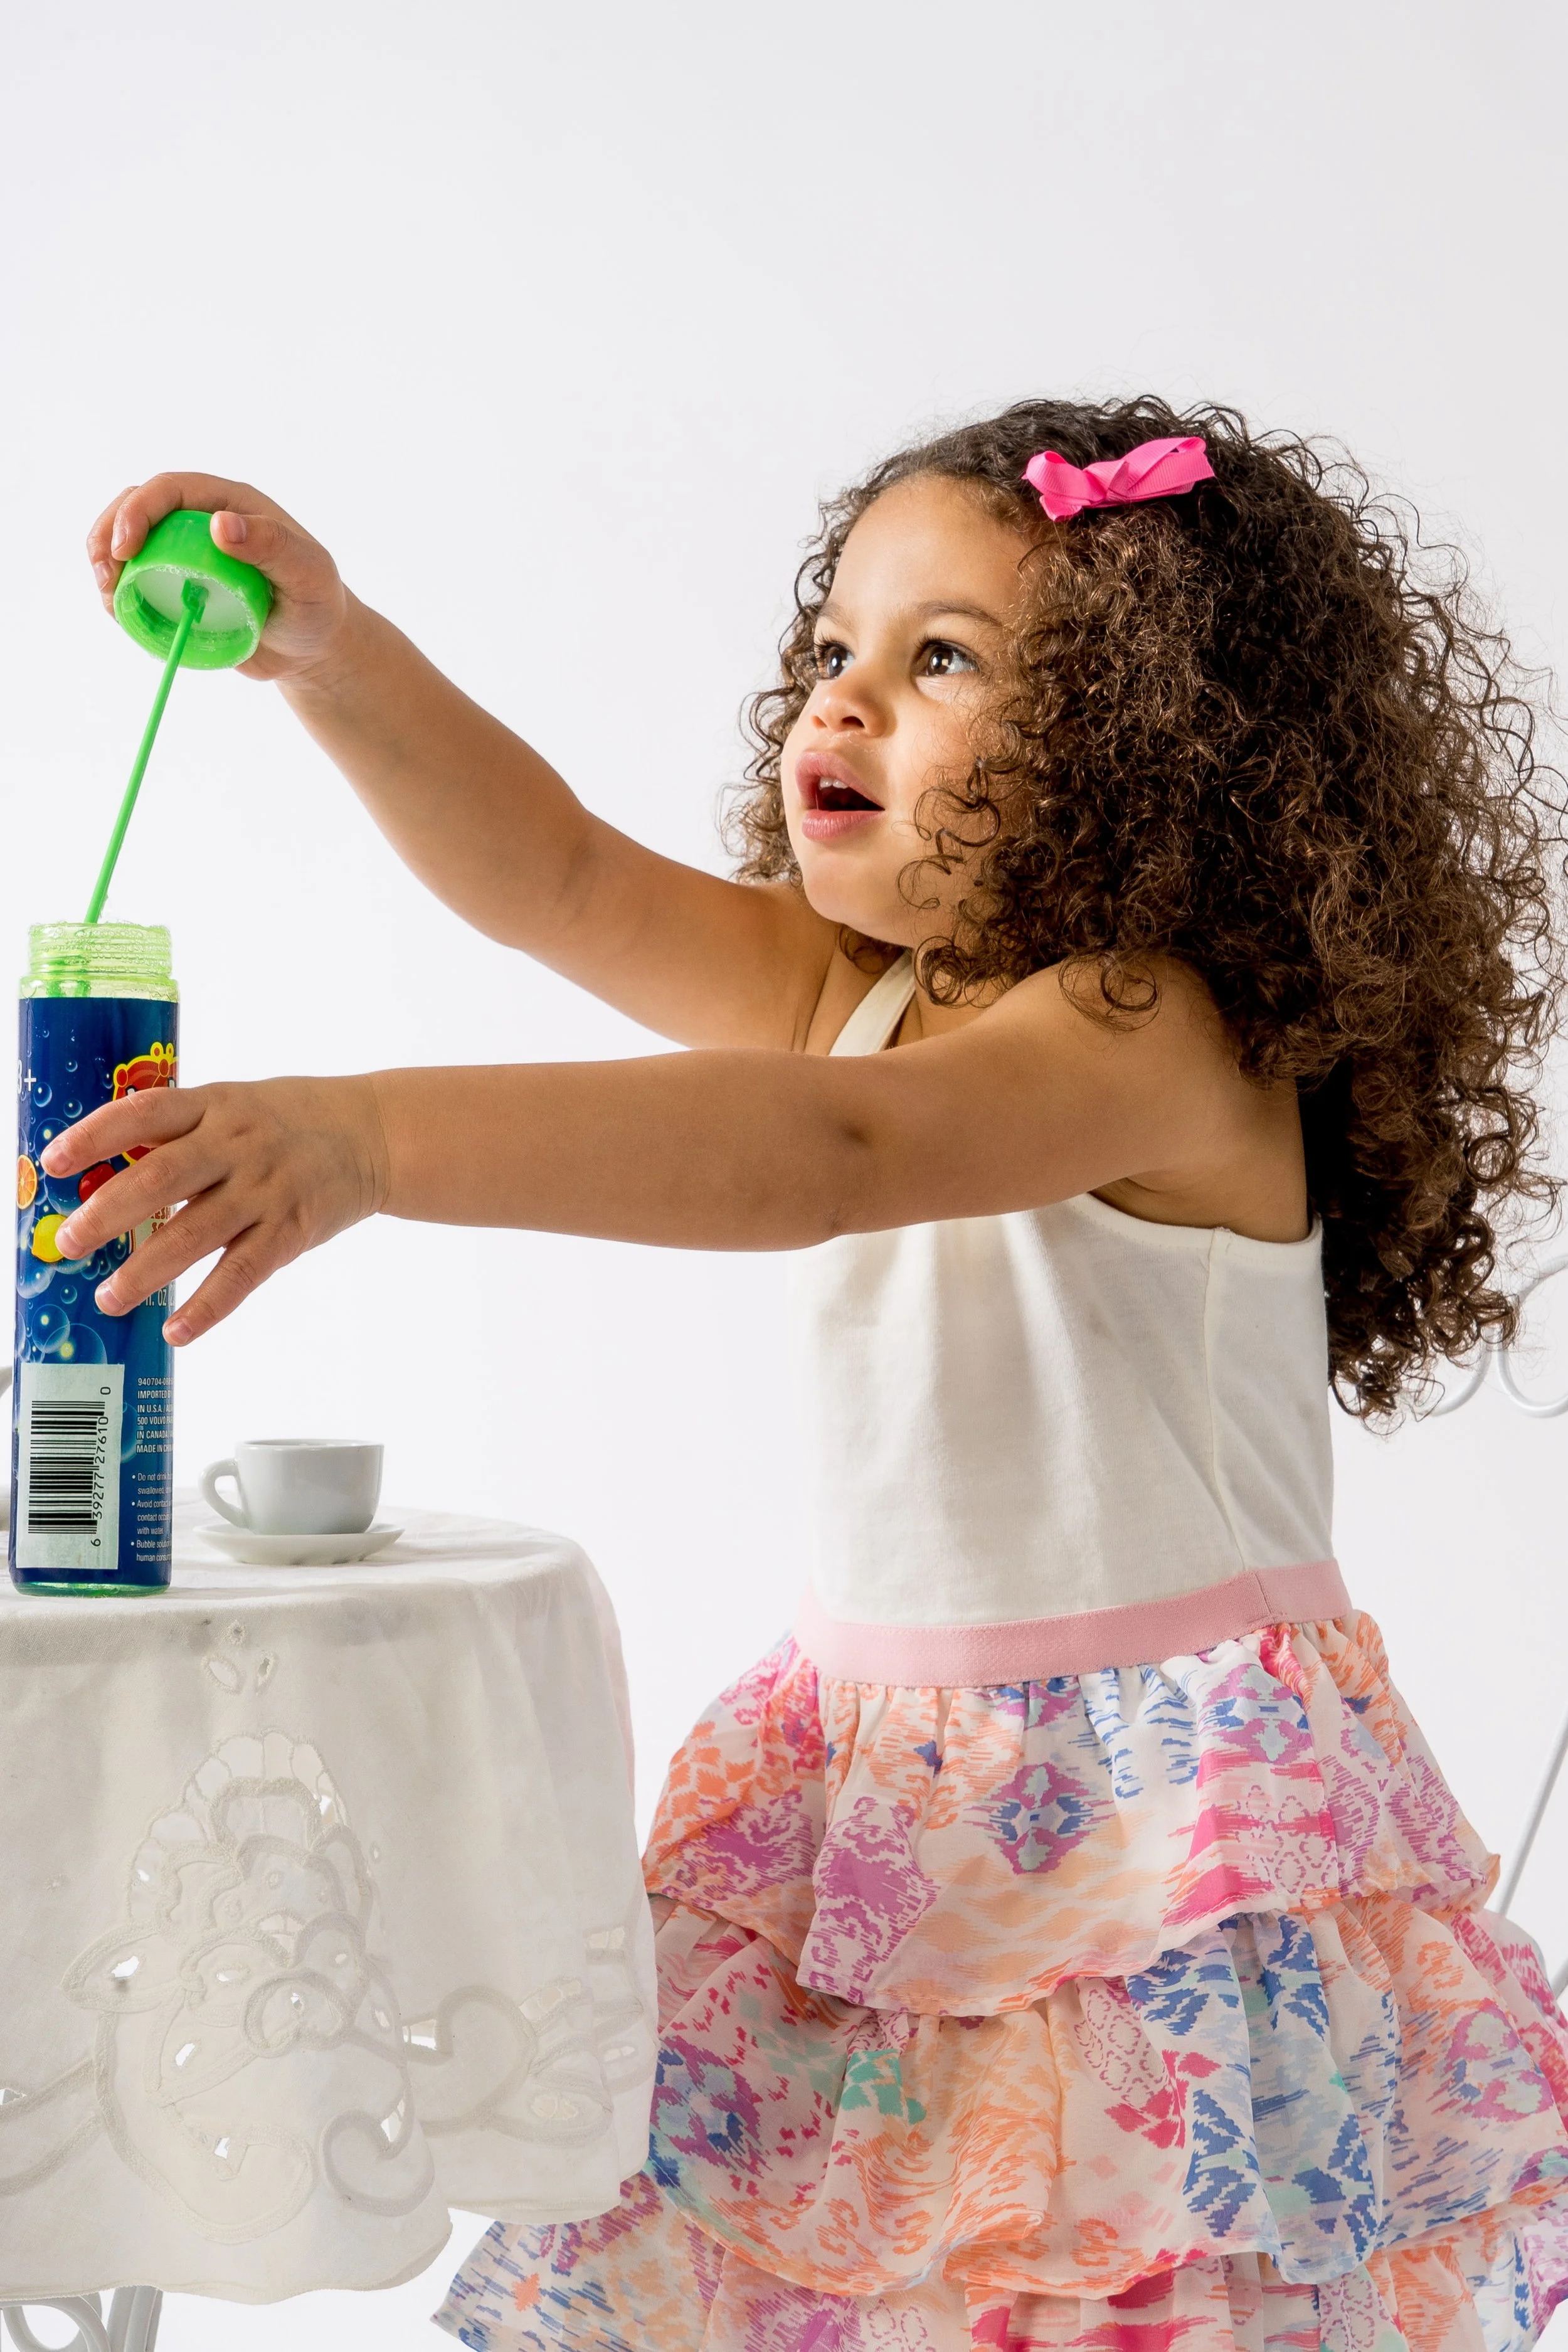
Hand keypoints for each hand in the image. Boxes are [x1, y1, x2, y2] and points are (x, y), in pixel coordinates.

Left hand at [40, 1077, 389, 1343]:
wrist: (374, 1134)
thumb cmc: (290, 1121)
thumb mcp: (234, 1105)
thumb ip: (180, 1133)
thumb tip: (106, 1174)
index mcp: (215, 1106)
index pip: (145, 1114)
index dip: (95, 1137)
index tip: (52, 1162)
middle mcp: (237, 1145)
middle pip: (161, 1178)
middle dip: (107, 1214)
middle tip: (68, 1243)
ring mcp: (265, 1190)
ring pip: (195, 1233)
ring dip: (146, 1270)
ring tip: (109, 1298)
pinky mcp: (291, 1230)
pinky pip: (242, 1273)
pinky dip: (208, 1305)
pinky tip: (177, 1330)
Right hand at [87, 473, 353, 684]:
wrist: (315, 648)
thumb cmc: (317, 606)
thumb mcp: (309, 576)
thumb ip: (274, 546)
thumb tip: (221, 524)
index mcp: (229, 504)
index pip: (169, 490)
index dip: (138, 511)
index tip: (125, 549)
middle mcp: (201, 524)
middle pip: (135, 509)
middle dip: (108, 535)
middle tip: (105, 576)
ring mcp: (184, 556)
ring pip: (128, 545)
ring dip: (106, 566)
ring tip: (109, 598)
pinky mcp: (176, 589)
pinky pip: (137, 584)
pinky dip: (120, 596)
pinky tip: (121, 614)